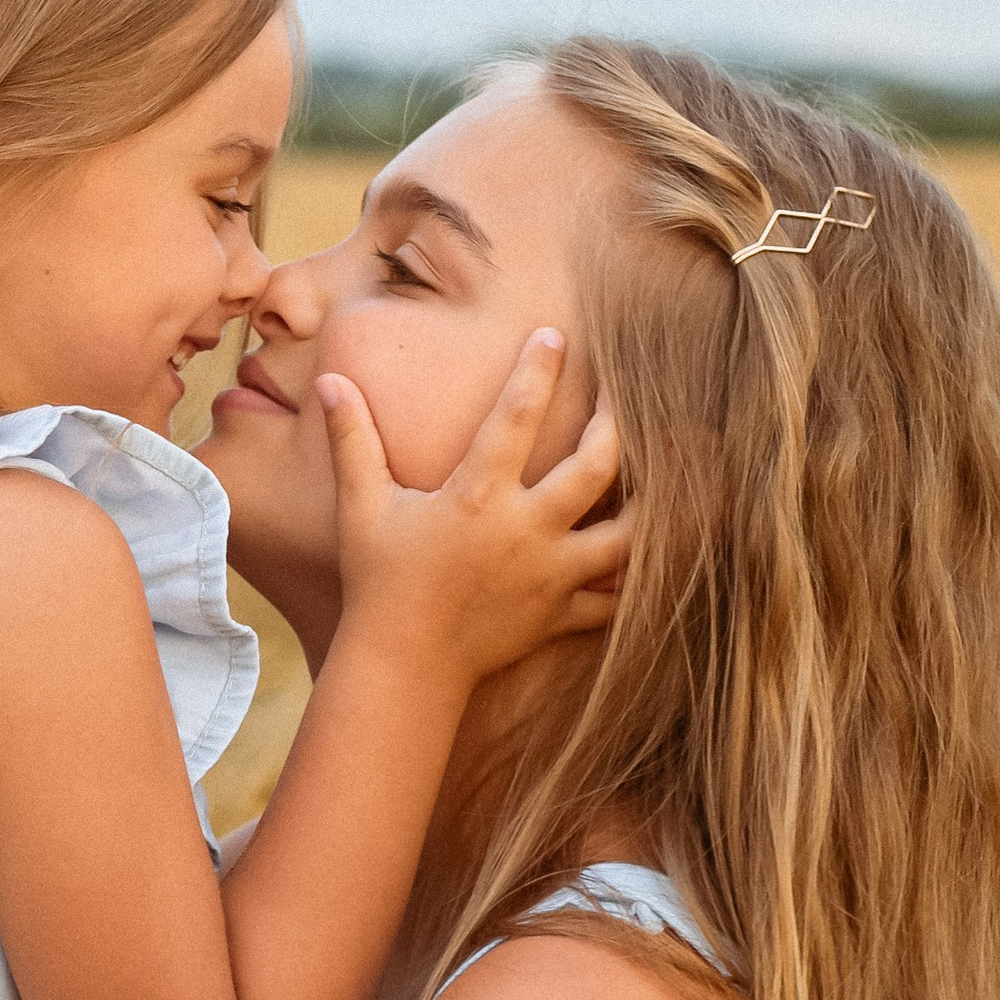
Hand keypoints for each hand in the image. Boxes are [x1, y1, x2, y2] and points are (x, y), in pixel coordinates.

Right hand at [321, 330, 626, 690]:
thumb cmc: (378, 582)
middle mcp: (524, 530)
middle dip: (615, 422)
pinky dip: (636, 581)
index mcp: (477, 496)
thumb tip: (331, 383)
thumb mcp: (362, 507)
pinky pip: (614, 599)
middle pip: (596, 466)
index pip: (516, 416)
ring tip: (669, 472)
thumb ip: (352, 441)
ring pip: (626, 534)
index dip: (538, 370)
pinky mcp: (559, 614)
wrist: (401, 664)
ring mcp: (549, 574)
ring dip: (653, 503)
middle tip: (619, 395)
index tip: (554, 335)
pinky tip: (657, 558)